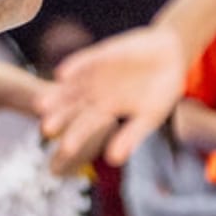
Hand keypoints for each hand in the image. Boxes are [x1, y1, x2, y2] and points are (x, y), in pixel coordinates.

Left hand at [40, 25, 189, 167]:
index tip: (65, 150)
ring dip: (58, 95)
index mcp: (106, 111)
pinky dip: (74, 67)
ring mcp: (96, 74)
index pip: (85, 126)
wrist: (172, 56)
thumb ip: (131, 136)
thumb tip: (112, 161)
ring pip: (72, 86)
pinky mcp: (101, 55)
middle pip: (72, 108)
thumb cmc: (160, 91)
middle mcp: (95, 94)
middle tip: (46, 129)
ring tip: (42, 105)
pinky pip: (85, 61)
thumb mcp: (149, 117)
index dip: (75, 137)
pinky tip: (62, 75)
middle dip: (60, 117)